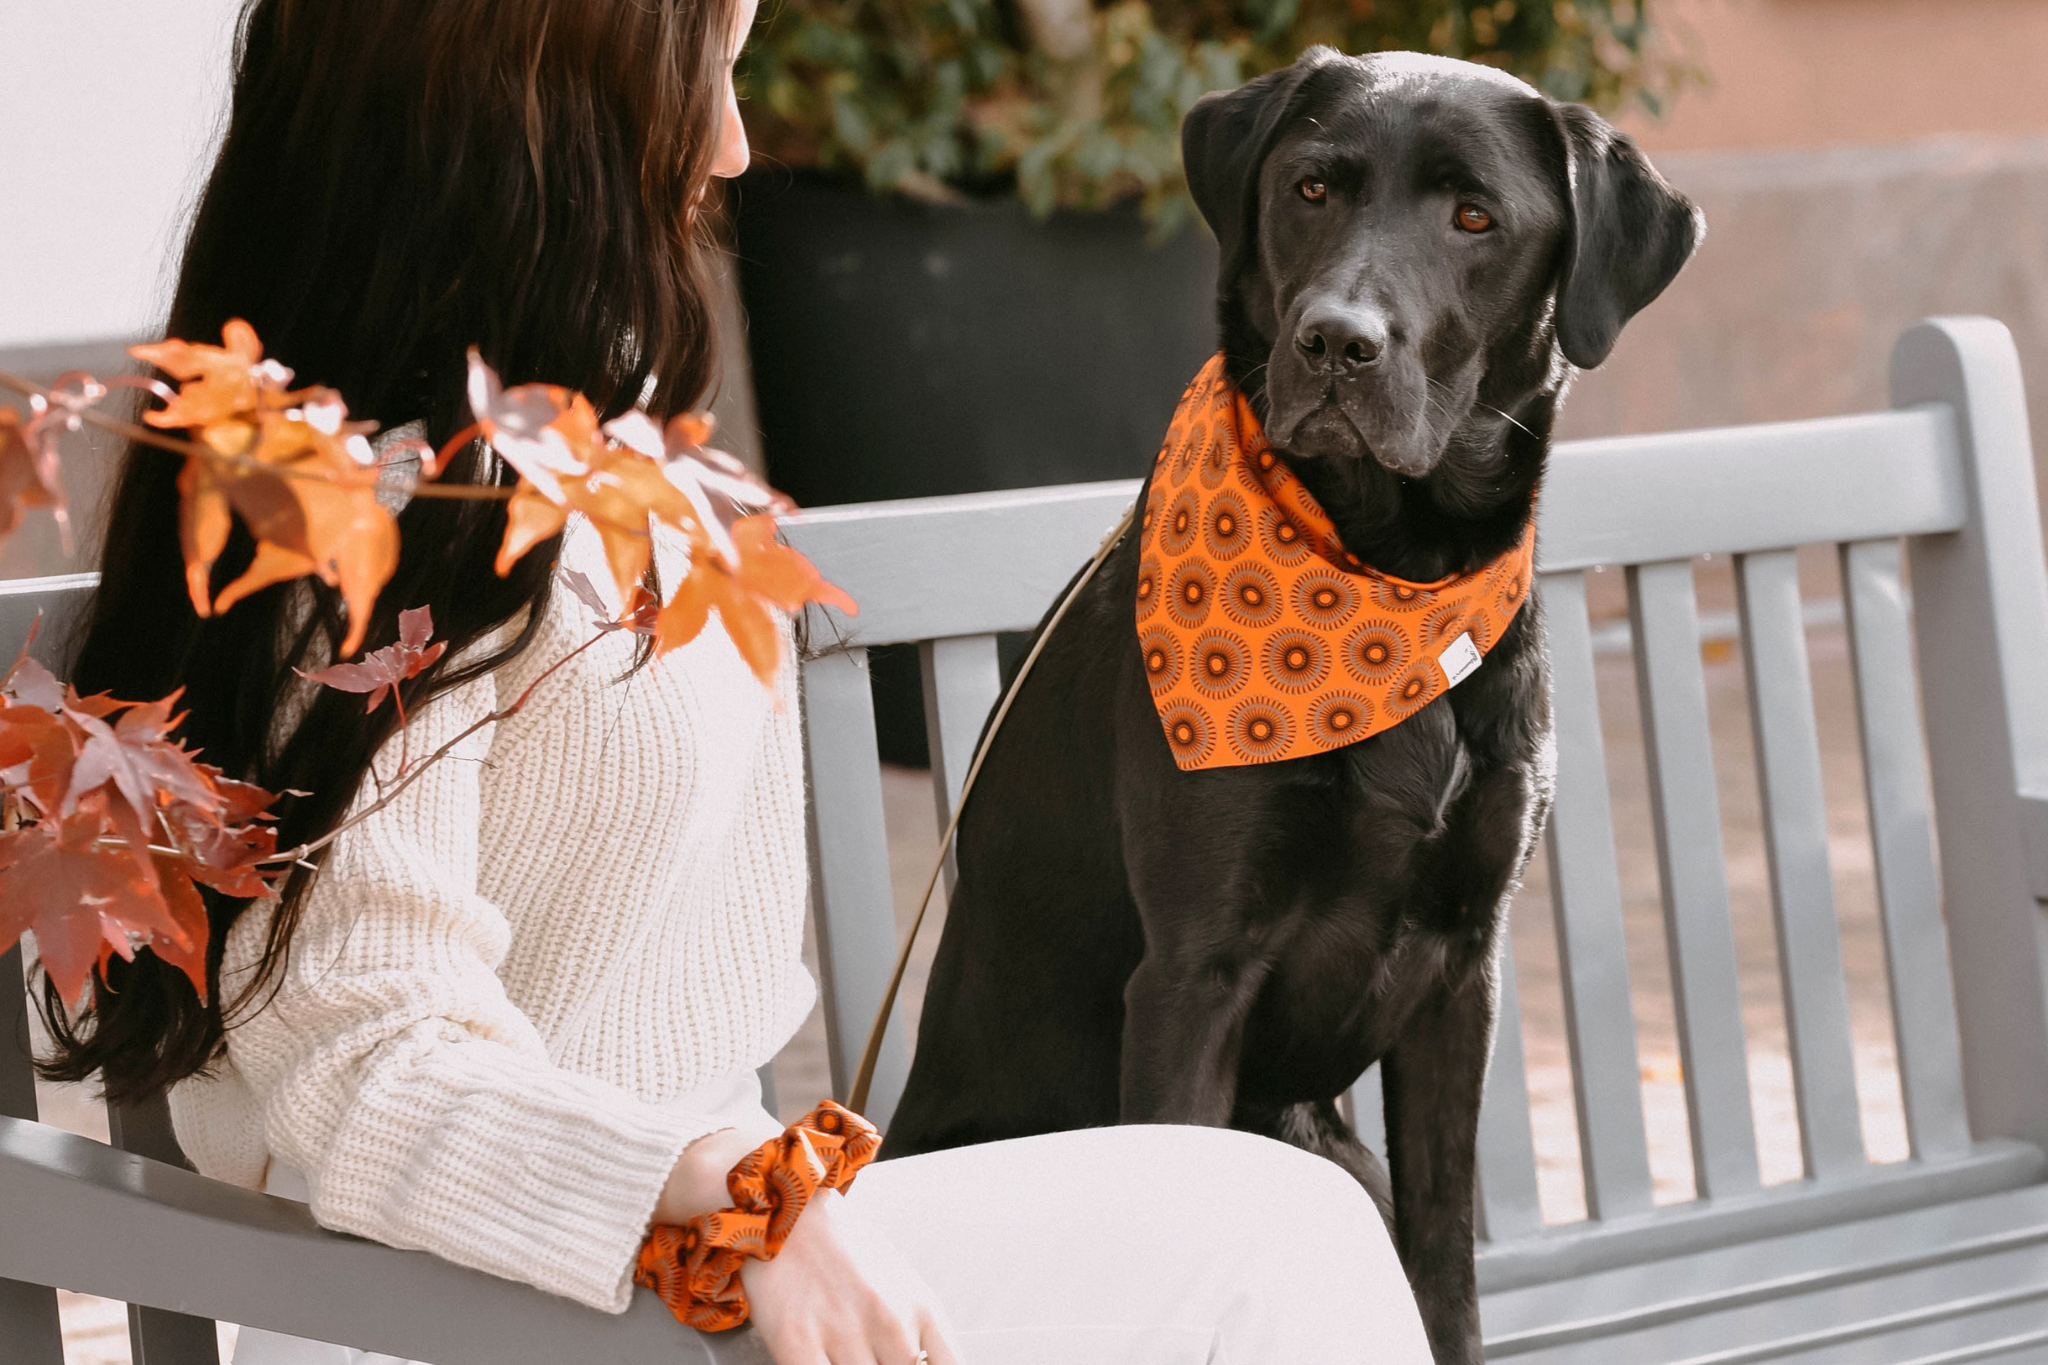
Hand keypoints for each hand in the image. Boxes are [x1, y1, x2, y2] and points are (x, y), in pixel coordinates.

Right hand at [742, 1188, 960, 1364]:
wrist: (788, 1211)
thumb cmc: (843, 1248)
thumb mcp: (899, 1281)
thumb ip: (917, 1331)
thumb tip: (918, 1363)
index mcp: (921, 1306)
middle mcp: (890, 1320)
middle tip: (869, 1354)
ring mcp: (845, 1332)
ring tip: (841, 1350)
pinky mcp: (797, 1342)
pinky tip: (820, 1360)